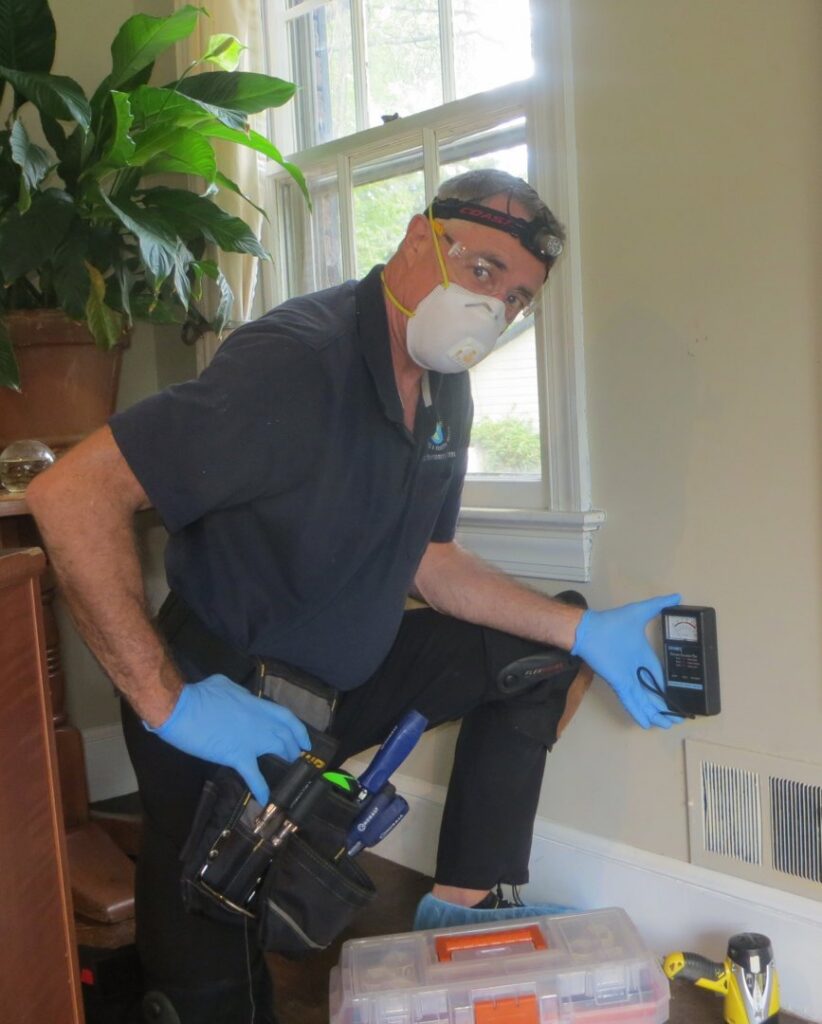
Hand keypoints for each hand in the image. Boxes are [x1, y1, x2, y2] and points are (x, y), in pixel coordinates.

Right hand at [147, 674, 310, 803]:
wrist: (182, 709)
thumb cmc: (199, 695)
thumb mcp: (224, 684)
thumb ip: (239, 692)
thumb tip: (243, 697)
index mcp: (256, 704)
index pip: (286, 716)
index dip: (299, 729)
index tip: (304, 740)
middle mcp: (260, 722)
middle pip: (285, 734)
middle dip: (292, 746)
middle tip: (293, 756)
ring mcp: (251, 740)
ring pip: (277, 750)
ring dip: (284, 760)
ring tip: (287, 770)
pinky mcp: (237, 756)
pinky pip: (254, 775)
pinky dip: (260, 788)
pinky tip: (264, 799)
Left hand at [571, 593, 681, 728]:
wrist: (589, 629)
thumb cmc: (612, 622)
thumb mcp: (640, 612)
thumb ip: (657, 605)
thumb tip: (676, 596)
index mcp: (643, 656)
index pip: (657, 676)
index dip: (666, 688)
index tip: (675, 698)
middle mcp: (635, 670)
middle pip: (652, 693)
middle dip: (663, 706)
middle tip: (675, 719)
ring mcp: (626, 678)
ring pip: (643, 701)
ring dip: (654, 713)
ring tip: (666, 725)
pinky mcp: (618, 683)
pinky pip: (630, 701)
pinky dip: (638, 712)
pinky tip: (647, 723)